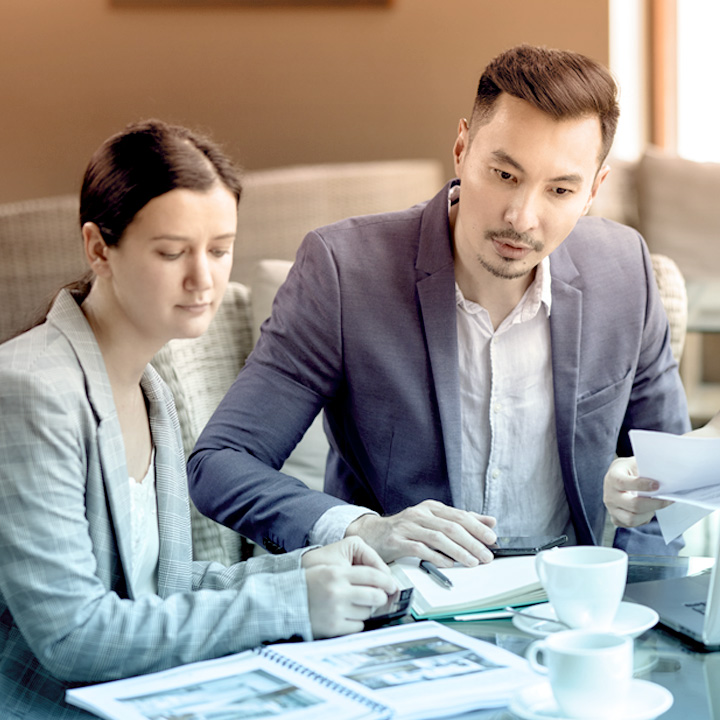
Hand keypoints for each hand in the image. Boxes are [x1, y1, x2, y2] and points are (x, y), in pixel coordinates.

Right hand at [302, 537, 397, 638]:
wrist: (284, 601)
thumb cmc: (308, 583)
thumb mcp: (327, 568)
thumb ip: (352, 573)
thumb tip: (380, 582)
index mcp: (336, 573)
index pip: (372, 575)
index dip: (386, 580)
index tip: (392, 585)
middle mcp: (338, 591)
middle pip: (375, 595)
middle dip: (380, 597)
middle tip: (378, 597)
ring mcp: (336, 610)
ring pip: (368, 612)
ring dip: (366, 609)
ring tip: (354, 605)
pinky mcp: (334, 627)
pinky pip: (358, 626)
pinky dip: (356, 622)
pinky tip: (347, 615)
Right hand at [345, 499, 497, 566]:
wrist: (371, 533)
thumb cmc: (405, 529)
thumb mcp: (432, 520)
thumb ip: (460, 520)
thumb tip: (490, 522)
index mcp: (430, 507)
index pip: (458, 515)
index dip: (477, 527)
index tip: (492, 539)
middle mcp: (419, 514)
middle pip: (450, 527)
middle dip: (472, 542)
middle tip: (486, 556)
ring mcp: (406, 527)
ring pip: (437, 537)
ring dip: (458, 552)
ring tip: (472, 562)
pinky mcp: (396, 541)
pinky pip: (419, 549)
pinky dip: (436, 557)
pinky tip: (448, 565)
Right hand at [603, 456, 672, 527]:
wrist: (616, 477)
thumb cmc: (629, 470)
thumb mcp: (635, 464)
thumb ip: (647, 469)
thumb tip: (666, 479)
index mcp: (612, 478)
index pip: (624, 483)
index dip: (642, 485)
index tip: (657, 485)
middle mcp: (609, 495)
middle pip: (633, 505)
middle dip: (654, 503)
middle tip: (667, 499)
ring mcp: (611, 508)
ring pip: (632, 518)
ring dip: (649, 513)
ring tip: (656, 505)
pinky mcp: (615, 518)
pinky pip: (631, 524)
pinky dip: (643, 519)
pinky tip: (648, 510)